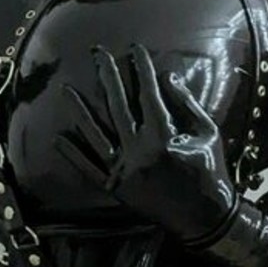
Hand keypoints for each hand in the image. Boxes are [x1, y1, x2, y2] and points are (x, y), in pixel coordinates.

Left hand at [57, 45, 237, 245]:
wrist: (203, 217)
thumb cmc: (209, 171)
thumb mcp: (206, 133)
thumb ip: (186, 104)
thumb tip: (166, 76)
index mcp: (164, 137)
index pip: (148, 94)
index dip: (141, 69)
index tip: (134, 48)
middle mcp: (138, 151)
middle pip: (117, 106)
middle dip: (107, 76)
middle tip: (97, 53)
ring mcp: (124, 171)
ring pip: (95, 135)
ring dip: (80, 110)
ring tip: (65, 89)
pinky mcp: (116, 189)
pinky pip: (89, 169)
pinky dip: (73, 154)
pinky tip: (58, 137)